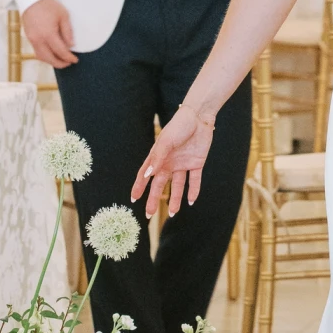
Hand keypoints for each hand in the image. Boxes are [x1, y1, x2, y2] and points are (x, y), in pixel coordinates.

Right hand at [22, 0, 77, 68]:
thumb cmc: (48, 6)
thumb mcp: (63, 16)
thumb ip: (67, 32)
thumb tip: (71, 45)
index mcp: (49, 34)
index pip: (61, 51)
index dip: (69, 58)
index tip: (75, 60)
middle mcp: (39, 39)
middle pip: (50, 58)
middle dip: (60, 63)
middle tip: (69, 63)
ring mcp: (32, 40)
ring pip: (42, 57)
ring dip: (52, 61)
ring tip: (61, 60)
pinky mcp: (29, 38)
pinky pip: (37, 52)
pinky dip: (45, 56)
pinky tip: (52, 54)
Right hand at [133, 102, 214, 217]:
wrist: (199, 117)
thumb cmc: (179, 126)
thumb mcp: (166, 142)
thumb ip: (157, 158)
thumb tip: (147, 176)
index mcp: (158, 157)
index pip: (145, 175)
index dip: (139, 187)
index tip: (133, 199)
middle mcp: (169, 163)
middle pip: (160, 185)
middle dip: (154, 199)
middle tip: (148, 215)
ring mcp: (182, 164)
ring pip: (178, 186)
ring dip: (175, 199)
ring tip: (173, 214)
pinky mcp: (196, 163)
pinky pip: (194, 180)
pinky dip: (193, 190)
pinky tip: (191, 202)